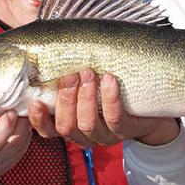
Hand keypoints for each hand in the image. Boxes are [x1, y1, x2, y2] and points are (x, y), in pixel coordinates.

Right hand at [29, 69, 179, 147]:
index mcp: (72, 126)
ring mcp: (106, 135)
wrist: (149, 110)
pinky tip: (109, 79)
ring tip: (88, 73)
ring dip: (85, 97)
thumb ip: (67, 76)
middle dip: (65, 100)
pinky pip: (115, 118)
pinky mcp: (126, 130)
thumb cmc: (111, 92)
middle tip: (70, 75)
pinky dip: (110, 98)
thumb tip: (43, 49)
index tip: (35, 101)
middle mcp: (86, 135)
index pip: (48, 130)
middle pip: (66, 126)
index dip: (39, 119)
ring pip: (87, 124)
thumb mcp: (87, 86)